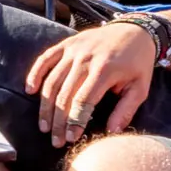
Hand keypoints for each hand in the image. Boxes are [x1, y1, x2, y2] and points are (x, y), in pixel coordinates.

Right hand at [25, 22, 157, 148]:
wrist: (136, 30)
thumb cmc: (138, 62)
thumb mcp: (140, 87)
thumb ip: (126, 110)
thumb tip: (112, 132)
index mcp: (105, 70)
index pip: (83, 101)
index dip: (74, 122)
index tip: (71, 139)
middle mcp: (85, 59)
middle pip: (64, 95)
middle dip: (58, 121)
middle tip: (55, 141)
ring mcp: (73, 50)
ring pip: (52, 81)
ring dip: (45, 106)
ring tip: (44, 126)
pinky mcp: (66, 44)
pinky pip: (45, 59)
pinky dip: (35, 74)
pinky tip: (30, 91)